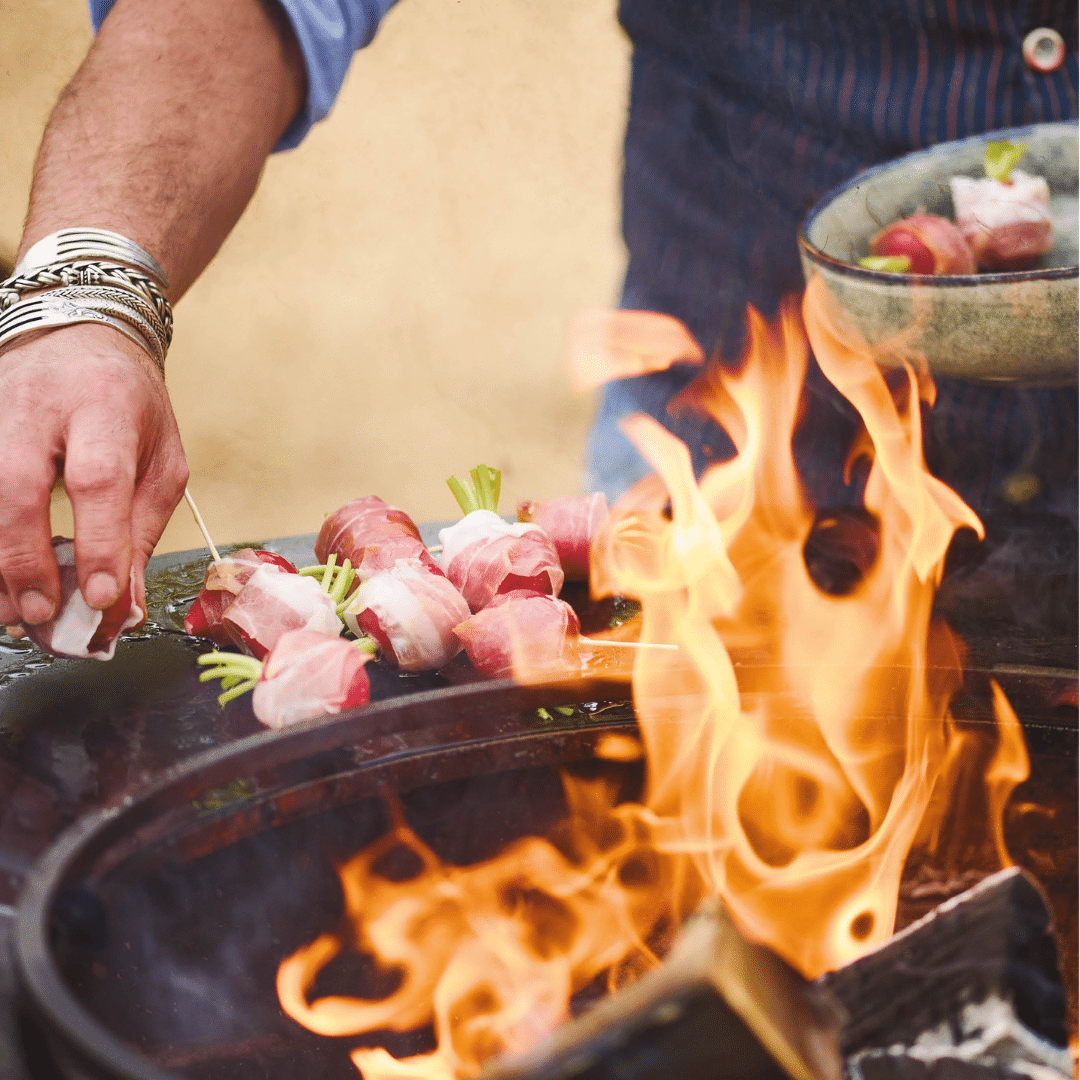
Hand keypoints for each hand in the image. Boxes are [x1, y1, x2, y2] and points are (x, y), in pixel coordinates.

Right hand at [0, 323, 188, 626]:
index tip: (102, 597)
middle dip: (25, 558)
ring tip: (13, 612)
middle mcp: (39, 404)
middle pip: (16, 485)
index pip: (99, 478)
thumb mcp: (162, 455)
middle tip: (42, 612)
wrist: (78, 334)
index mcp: (105, 405)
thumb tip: (124, 598)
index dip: (99, 542)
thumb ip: (144, 525)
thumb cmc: (129, 403)